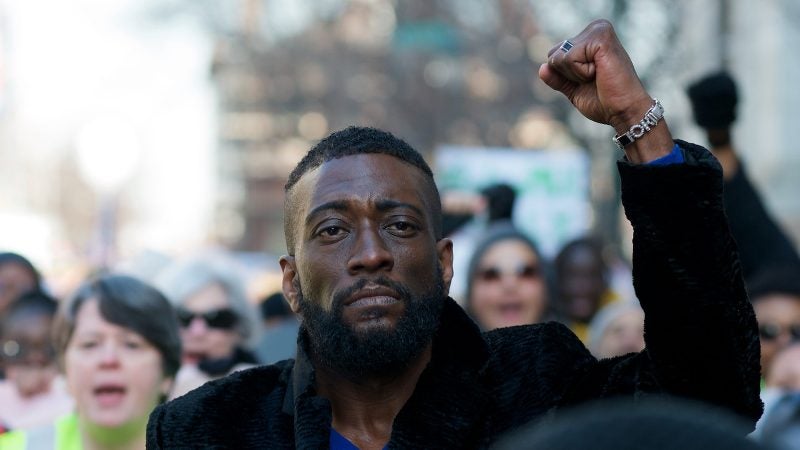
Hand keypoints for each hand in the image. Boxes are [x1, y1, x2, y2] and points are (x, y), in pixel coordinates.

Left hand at [539, 19, 672, 162]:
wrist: (623, 111)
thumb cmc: (604, 101)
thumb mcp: (574, 90)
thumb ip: (558, 79)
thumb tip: (541, 68)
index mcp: (590, 38)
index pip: (554, 55)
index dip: (566, 76)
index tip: (590, 80)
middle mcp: (595, 29)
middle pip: (553, 54)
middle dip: (568, 75)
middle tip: (594, 79)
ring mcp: (598, 31)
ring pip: (558, 57)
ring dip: (575, 75)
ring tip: (598, 76)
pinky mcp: (601, 38)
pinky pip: (569, 58)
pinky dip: (581, 73)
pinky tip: (600, 73)